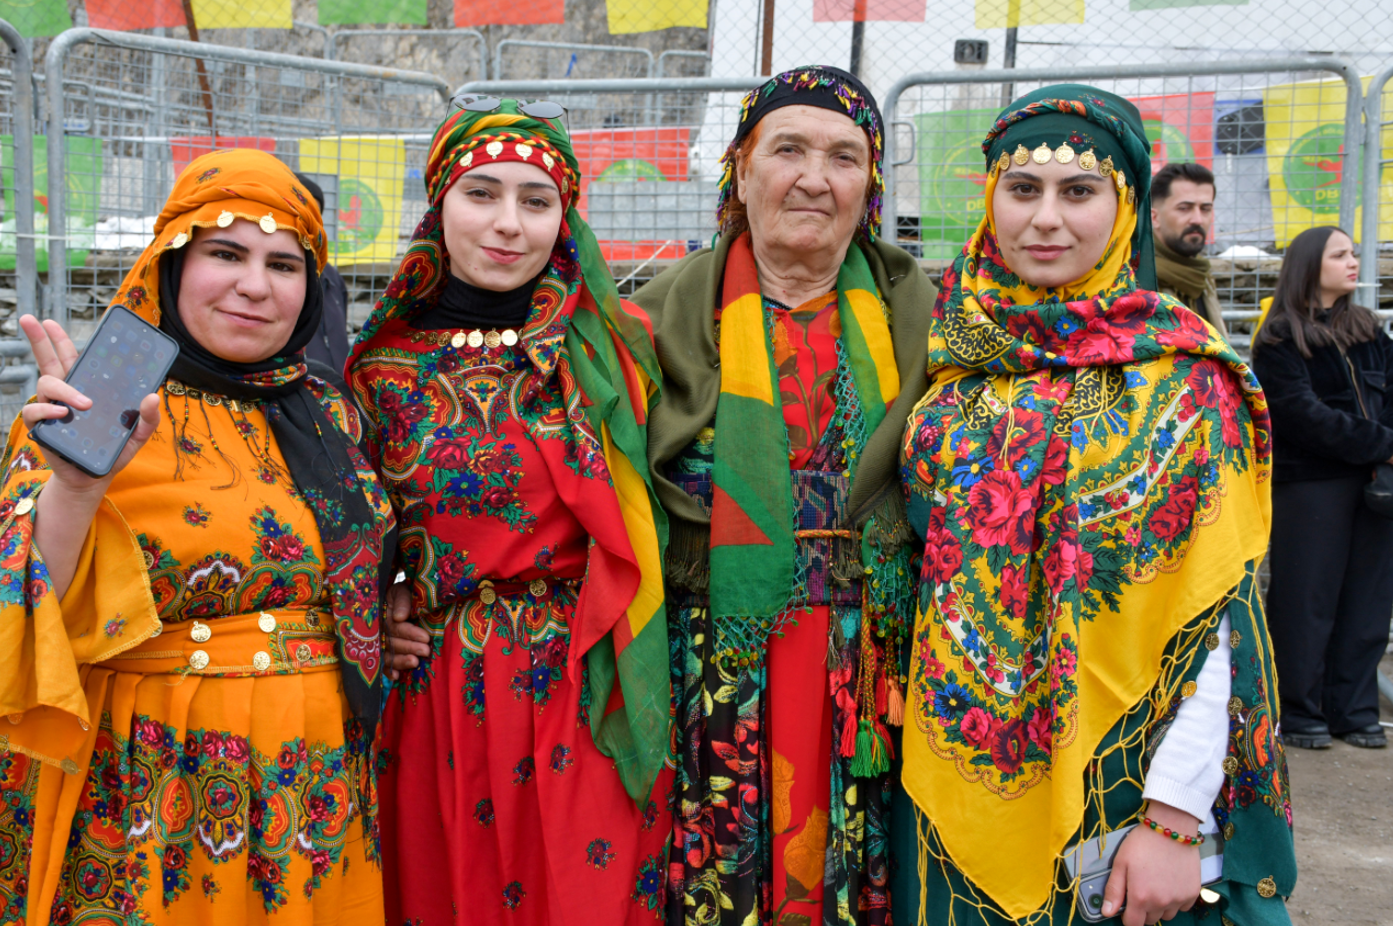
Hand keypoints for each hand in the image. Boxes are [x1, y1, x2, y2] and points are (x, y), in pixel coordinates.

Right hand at [19, 315, 159, 492]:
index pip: (73, 358)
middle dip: (39, 339)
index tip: (51, 321)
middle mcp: (66, 393)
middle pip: (49, 360)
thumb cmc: (113, 451)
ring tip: (84, 404)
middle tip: (29, 318)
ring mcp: (53, 409)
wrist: (94, 479)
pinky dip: (46, 410)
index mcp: (87, 387)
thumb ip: (148, 417)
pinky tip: (62, 413)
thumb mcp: (139, 434)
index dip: (62, 340)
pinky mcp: (43, 428)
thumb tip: (152, 396)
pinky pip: (35, 411)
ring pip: (46, 384)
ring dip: (64, 389)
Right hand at [384, 581, 430, 679]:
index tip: (425, 637)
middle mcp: (380, 631)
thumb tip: (399, 617)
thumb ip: (403, 601)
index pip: (396, 627)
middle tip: (425, 651)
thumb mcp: (402, 591)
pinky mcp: (384, 653)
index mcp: (383, 615)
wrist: (400, 598)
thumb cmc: (404, 594)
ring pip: (388, 655)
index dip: (410, 633)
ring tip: (415, 663)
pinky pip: (383, 664)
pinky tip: (397, 677)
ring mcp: (381, 643)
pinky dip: (388, 672)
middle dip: (409, 648)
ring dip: (401, 661)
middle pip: (392, 643)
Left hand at [1101, 802, 1201, 925]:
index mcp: (1140, 897)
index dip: (1128, 918)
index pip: (1133, 924)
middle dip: (1143, 910)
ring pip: (1167, 915)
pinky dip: (1176, 900)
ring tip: (1156, 884)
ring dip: (1160, 906)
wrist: (1171, 827)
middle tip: (1141, 889)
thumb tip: (1106, 912)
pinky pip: (1183, 906)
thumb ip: (1114, 890)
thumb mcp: (1120, 863)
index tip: (1127, 907)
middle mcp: (1161, 903)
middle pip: (1150, 920)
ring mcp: (1179, 899)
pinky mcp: (1192, 893)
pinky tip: (1170, 882)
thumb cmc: (1143, 842)